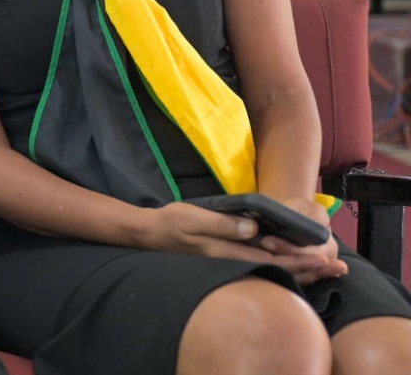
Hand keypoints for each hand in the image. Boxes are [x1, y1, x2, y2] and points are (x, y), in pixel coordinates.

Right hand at [138, 202, 344, 283]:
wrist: (152, 235)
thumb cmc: (172, 223)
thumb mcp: (192, 217)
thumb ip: (222, 223)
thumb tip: (253, 229)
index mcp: (227, 252)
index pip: (271, 259)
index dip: (298, 259)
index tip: (322, 257)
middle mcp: (233, 262)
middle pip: (278, 270)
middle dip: (309, 269)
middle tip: (338, 268)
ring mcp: (232, 264)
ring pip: (274, 272)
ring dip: (302, 271)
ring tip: (328, 269)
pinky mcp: (230, 260)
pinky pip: (264, 268)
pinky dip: (285, 268)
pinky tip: (297, 266)